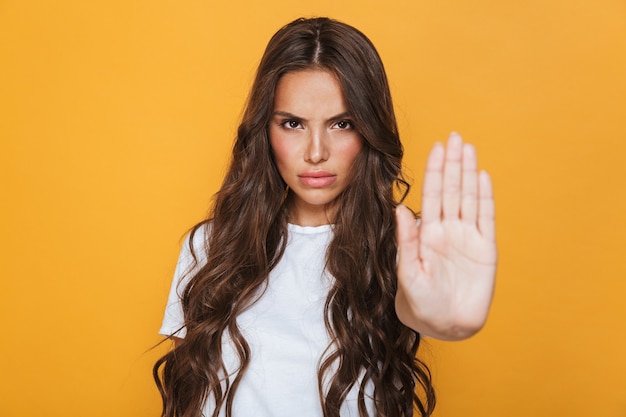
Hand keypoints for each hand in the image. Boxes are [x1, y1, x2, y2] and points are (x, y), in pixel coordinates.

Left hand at [395, 132, 496, 339]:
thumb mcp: (408, 271)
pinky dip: (485, 198)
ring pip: (469, 198)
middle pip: (452, 190)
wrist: (445, 325)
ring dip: (469, 173)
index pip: (432, 195)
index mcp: (427, 233)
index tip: (437, 147)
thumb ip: (406, 240)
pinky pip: (486, 219)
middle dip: (453, 163)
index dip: (435, 171)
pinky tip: (483, 177)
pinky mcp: (486, 250)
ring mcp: (468, 238)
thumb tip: (399, 208)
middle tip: (455, 136)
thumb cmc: (420, 302)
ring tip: (469, 148)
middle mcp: (448, 230)